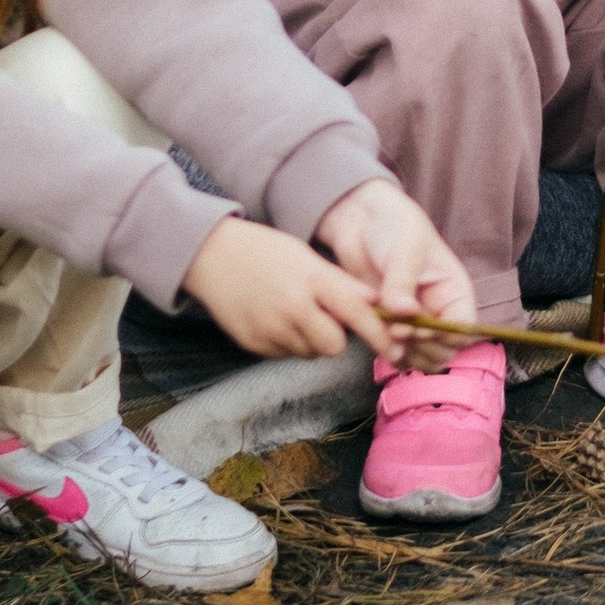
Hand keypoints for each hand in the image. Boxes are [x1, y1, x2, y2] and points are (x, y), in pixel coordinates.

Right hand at [183, 215, 392, 362]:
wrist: (210, 256)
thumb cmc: (265, 251)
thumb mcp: (307, 257)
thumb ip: (341, 283)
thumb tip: (377, 302)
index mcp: (311, 279)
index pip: (355, 314)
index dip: (378, 334)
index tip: (394, 350)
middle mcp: (292, 307)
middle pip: (334, 346)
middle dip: (337, 338)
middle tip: (325, 318)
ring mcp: (270, 328)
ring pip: (309, 353)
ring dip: (310, 340)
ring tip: (294, 313)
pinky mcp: (253, 344)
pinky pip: (285, 354)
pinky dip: (288, 342)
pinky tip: (275, 319)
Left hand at [314, 174, 475, 372]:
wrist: (361, 220)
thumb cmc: (394, 225)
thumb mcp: (405, 248)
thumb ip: (403, 282)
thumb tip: (404, 313)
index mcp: (454, 292)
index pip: (463, 330)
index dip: (443, 337)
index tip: (418, 327)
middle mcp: (437, 311)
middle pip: (442, 352)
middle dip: (421, 348)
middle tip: (397, 330)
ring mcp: (412, 321)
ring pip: (418, 359)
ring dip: (402, 353)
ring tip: (384, 330)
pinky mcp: (388, 325)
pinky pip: (392, 352)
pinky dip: (382, 350)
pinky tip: (372, 330)